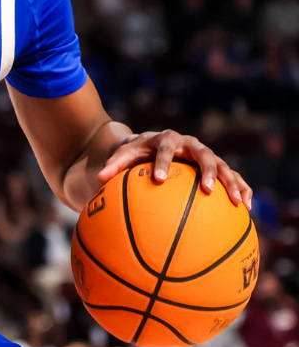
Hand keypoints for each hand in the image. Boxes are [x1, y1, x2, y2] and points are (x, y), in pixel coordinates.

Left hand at [97, 130, 252, 209]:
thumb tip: (99, 178)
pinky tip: (247, 207)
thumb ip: (114, 164)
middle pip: (204, 154)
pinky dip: (241, 188)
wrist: (154, 143)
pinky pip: (232, 177)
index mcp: (166, 139)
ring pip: (223, 166)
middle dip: (207, 170)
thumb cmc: (138, 151)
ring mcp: (206, 155)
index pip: (165, 147)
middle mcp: (190, 144)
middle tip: (207, 189)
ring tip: (238, 202)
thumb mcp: (125, 154)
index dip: (162, 161)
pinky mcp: (216, 167)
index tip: (158, 179)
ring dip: (231, 182)